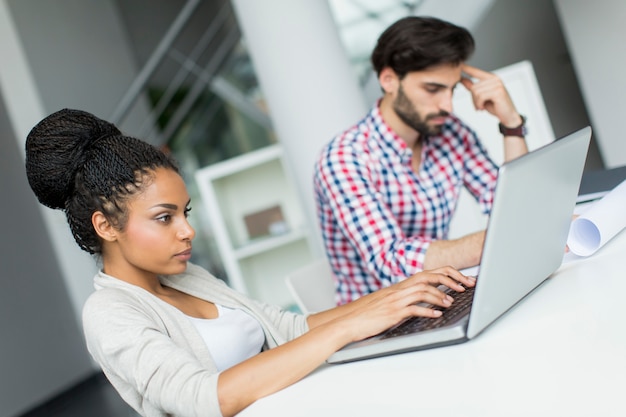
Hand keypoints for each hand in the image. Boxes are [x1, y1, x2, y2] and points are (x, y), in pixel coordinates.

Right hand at [338, 267, 475, 341]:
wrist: (346, 321)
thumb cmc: (364, 314)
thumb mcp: (385, 302)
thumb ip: (401, 299)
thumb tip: (419, 303)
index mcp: (398, 287)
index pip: (426, 274)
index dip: (446, 274)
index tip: (461, 280)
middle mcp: (398, 290)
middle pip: (428, 277)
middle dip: (449, 280)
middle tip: (464, 286)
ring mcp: (394, 301)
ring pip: (422, 291)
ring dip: (440, 296)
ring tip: (451, 303)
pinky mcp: (391, 314)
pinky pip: (412, 309)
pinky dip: (427, 311)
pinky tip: (437, 315)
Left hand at [460, 64, 520, 126]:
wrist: (508, 116)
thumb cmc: (496, 106)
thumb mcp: (482, 96)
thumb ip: (473, 87)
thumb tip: (462, 79)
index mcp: (491, 78)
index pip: (476, 72)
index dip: (467, 69)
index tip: (460, 64)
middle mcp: (495, 79)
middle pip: (474, 87)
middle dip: (473, 99)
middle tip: (478, 106)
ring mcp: (497, 84)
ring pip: (476, 92)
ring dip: (476, 103)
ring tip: (481, 107)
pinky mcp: (498, 92)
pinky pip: (480, 97)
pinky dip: (479, 104)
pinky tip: (483, 108)